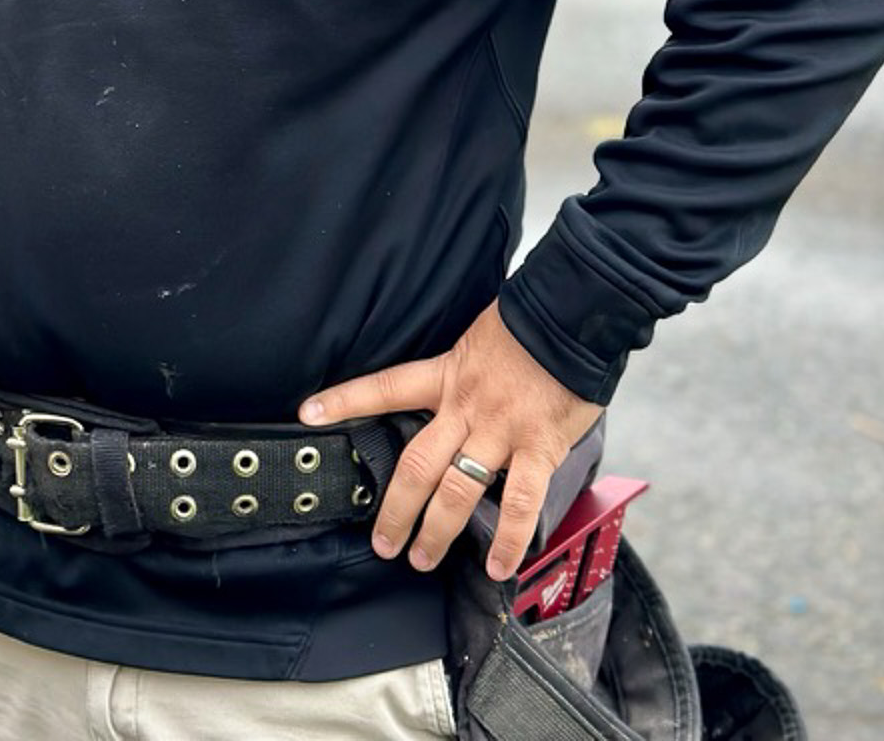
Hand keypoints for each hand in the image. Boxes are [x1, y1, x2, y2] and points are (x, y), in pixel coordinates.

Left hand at [300, 302, 600, 580]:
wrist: (574, 315)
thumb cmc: (530, 326)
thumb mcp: (480, 339)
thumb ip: (463, 372)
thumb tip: (452, 395)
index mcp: (447, 374)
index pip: (385, 387)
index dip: (345, 400)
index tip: (309, 414)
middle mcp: (466, 406)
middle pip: (416, 463)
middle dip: (395, 509)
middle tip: (383, 544)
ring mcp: (501, 430)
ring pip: (458, 490)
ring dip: (437, 531)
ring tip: (423, 559)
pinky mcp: (539, 447)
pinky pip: (520, 501)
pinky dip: (509, 539)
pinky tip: (499, 567)